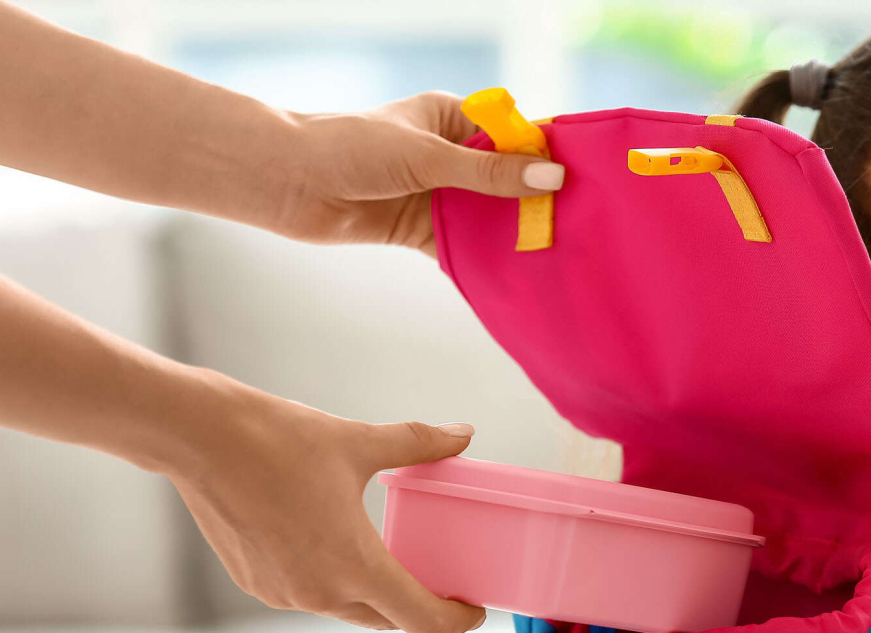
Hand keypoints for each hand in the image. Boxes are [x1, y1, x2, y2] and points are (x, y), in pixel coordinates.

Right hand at [167, 373, 486, 632]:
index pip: (423, 622)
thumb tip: (465, 432)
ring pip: (348, 609)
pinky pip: (310, 595)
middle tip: (440, 577)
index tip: (472, 607)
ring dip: (373, 593)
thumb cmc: (279, 438)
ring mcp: (284, 595)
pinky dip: (333, 580)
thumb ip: (419, 443)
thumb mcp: (359, 441)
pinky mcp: (256, 585)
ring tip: (392, 558)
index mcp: (354, 566)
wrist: (196, 438)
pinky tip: (336, 547)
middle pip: (388, 619)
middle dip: (418, 604)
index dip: (457, 621)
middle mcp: (320, 593)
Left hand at [272, 91, 564, 253]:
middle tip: (579, 226)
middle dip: (534, 203)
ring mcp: (436, 194)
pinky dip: (483, 260)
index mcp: (452, 118)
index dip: (545, 158)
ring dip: (511, 234)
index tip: (583, 181)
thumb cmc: (352, 149)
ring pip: (486, 216)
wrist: (287, 182)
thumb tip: (550, 177)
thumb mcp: (428, 157)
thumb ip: (489, 174)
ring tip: (555, 254)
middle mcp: (449, 155)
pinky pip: (462, 247)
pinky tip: (514, 274)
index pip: (512, 136)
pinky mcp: (420, 230)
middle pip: (504, 181)